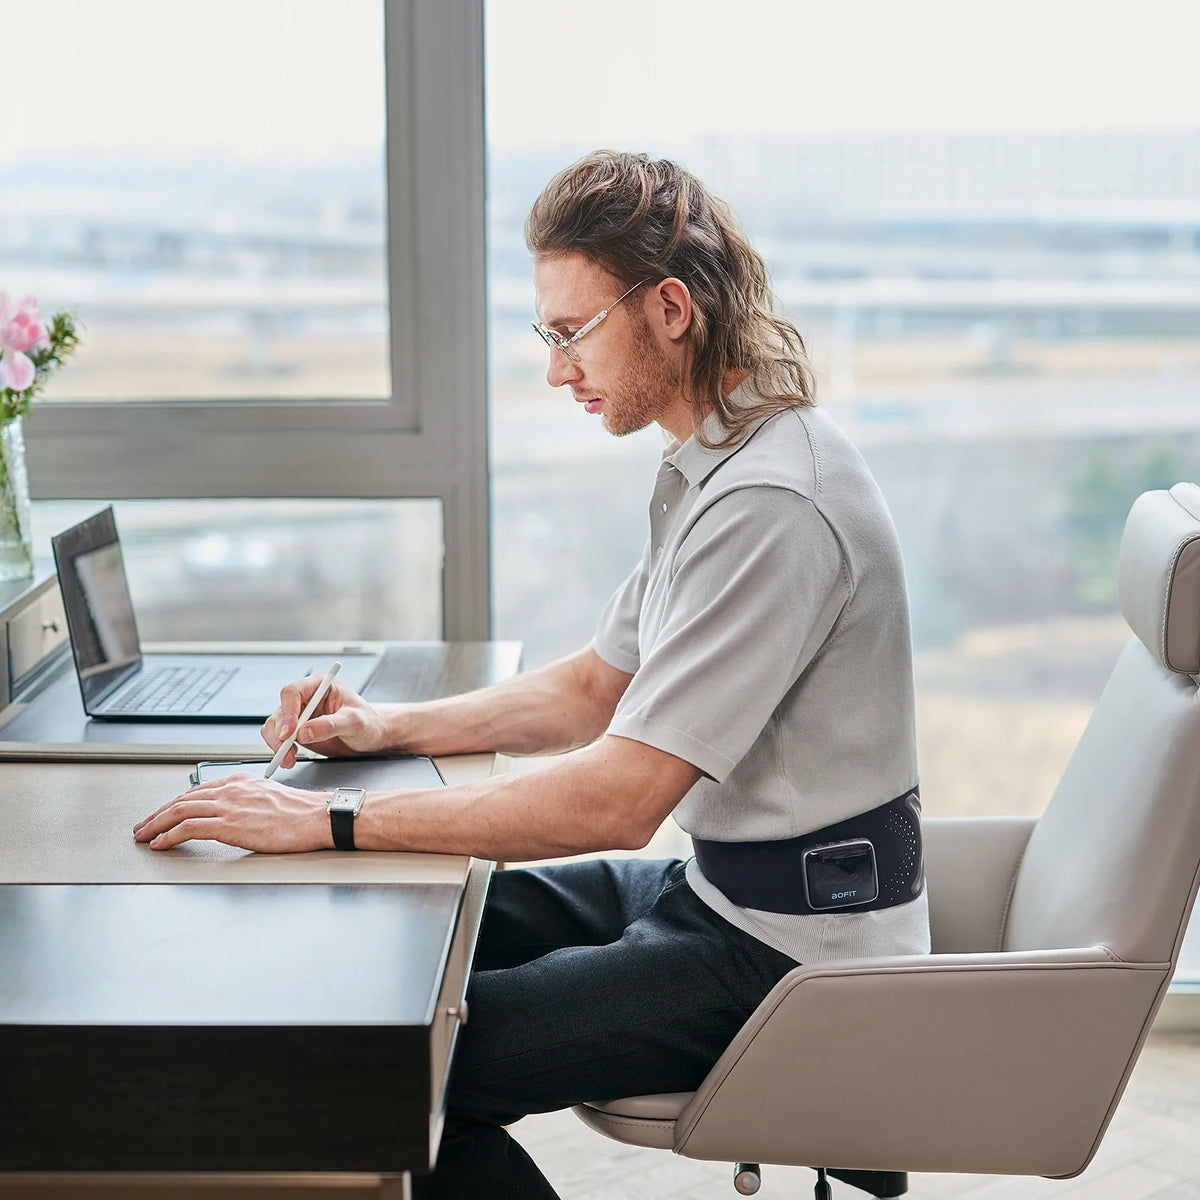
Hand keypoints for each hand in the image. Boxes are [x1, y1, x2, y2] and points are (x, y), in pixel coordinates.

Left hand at [133, 775, 332, 852]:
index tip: (163, 814)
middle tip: (142, 826)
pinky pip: (188, 827)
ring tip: (143, 836)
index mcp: (240, 782)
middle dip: (157, 814)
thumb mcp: (270, 798)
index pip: (197, 790)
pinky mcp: (229, 823)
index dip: (175, 803)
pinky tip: (161, 843)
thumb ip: (248, 802)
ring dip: (155, 825)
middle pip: (182, 799)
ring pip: (179, 811)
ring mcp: (228, 805)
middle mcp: (230, 789)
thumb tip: (237, 816)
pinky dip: (169, 835)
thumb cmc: (301, 813)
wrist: (316, 817)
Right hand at [260, 675, 389, 769]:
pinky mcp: (296, 730)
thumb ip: (330, 725)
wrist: (370, 736)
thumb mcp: (355, 722)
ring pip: (274, 725)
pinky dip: (279, 749)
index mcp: (320, 685)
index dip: (288, 712)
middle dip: (280, 734)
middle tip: (287, 752)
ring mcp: (299, 714)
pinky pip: (277, 737)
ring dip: (277, 744)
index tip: (289, 733)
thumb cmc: (368, 722)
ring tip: (289, 760)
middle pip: (280, 711)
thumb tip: (304, 732)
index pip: (294, 692)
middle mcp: (306, 697)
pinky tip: (289, 758)